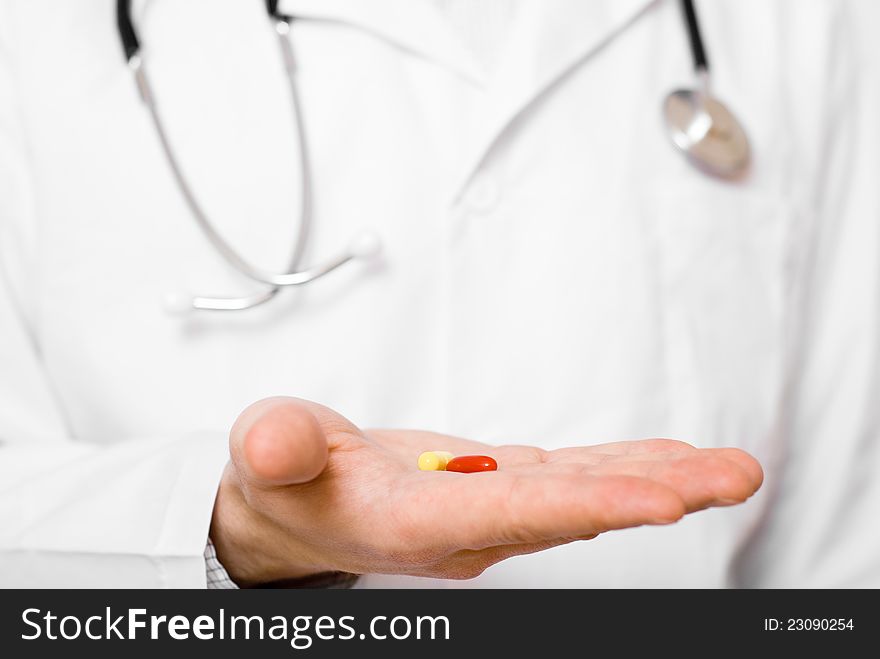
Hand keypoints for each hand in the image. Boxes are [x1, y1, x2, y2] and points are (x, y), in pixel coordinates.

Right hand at [210, 397, 762, 585]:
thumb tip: (270, 445)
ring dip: (659, 480)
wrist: (301, 505)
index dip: (590, 506)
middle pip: (573, 510)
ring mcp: (491, 508)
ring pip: (584, 492)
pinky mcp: (499, 486)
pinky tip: (670, 460)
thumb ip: (275, 450)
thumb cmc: (284, 482)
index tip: (665, 501)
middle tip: (733, 476)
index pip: (513, 512)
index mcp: (416, 523)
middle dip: (655, 494)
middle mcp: (469, 526)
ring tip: (730, 468)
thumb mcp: (266, 457)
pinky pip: (573, 477)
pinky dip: (623, 467)